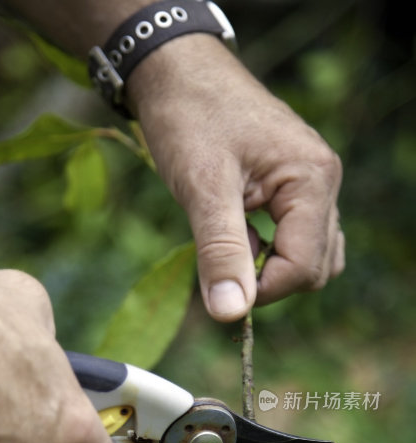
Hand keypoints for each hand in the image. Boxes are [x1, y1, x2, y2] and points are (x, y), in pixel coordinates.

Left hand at [128, 35, 344, 320]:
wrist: (176, 71)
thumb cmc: (189, 118)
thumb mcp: (202, 188)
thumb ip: (221, 252)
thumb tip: (231, 314)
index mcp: (311, 179)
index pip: (306, 266)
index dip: (262, 290)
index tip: (219, 287)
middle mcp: (323, 181)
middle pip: (315, 266)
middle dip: (269, 279)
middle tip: (221, 260)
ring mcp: (312, 183)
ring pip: (312, 254)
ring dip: (271, 267)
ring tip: (229, 243)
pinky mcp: (294, 186)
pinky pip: (297, 235)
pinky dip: (269, 249)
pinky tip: (236, 233)